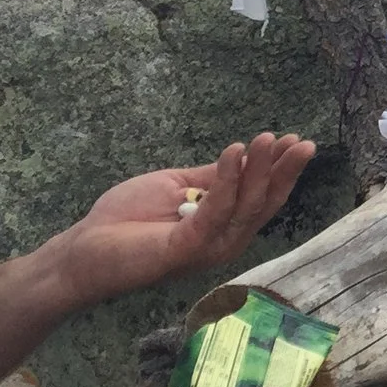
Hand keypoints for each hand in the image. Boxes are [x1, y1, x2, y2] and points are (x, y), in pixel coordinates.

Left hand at [45, 133, 317, 309]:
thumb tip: (244, 156)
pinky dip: (228, 180)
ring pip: (247, 206)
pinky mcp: (189, 248)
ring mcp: (209, 247)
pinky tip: (234, 152)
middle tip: (302, 142)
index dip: (280, 170)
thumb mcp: (177, 187)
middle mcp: (224, 241)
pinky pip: (216, 210)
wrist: (85, 249)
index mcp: (223, 228)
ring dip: (260, 169)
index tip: (294, 141)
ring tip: (266, 138)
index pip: (261, 198)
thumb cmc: (125, 220)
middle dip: (284, 172)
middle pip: (264, 204)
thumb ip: (212, 178)